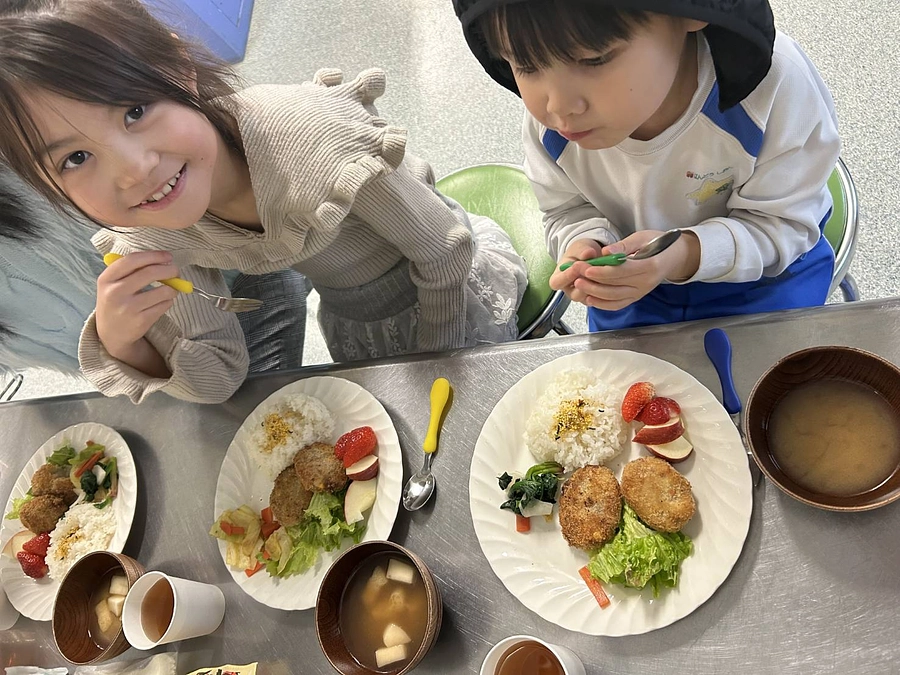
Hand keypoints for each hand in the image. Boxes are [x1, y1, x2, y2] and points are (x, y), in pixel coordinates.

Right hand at [95, 251, 179, 360]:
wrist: (110, 333)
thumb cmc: (116, 302)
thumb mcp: (113, 283)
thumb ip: (131, 269)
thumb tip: (162, 259)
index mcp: (106, 279)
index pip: (132, 260)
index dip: (154, 256)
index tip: (167, 256)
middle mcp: (115, 292)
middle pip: (150, 273)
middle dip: (169, 269)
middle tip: (175, 270)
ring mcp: (128, 308)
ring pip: (163, 291)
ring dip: (173, 288)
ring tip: (171, 288)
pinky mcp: (141, 321)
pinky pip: (164, 305)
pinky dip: (169, 301)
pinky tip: (163, 302)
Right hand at [549, 239, 603, 300]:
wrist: (591, 256)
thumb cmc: (580, 252)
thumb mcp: (579, 247)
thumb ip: (582, 250)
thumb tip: (588, 253)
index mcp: (559, 279)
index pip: (557, 283)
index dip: (566, 276)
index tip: (576, 265)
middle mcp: (569, 290)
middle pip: (575, 294)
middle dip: (586, 283)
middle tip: (593, 270)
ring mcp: (582, 297)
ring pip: (590, 298)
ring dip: (597, 286)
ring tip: (604, 272)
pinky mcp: (595, 298)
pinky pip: (601, 299)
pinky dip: (606, 289)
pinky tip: (611, 277)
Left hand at [568, 230, 700, 310]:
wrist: (674, 257)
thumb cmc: (658, 243)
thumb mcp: (642, 237)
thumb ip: (623, 246)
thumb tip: (606, 252)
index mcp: (649, 266)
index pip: (621, 271)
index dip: (602, 271)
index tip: (586, 267)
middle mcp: (645, 283)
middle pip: (615, 286)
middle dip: (593, 280)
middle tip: (576, 273)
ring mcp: (641, 292)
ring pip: (614, 298)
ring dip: (594, 292)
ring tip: (578, 284)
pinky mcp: (636, 297)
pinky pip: (618, 305)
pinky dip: (602, 304)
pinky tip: (589, 298)